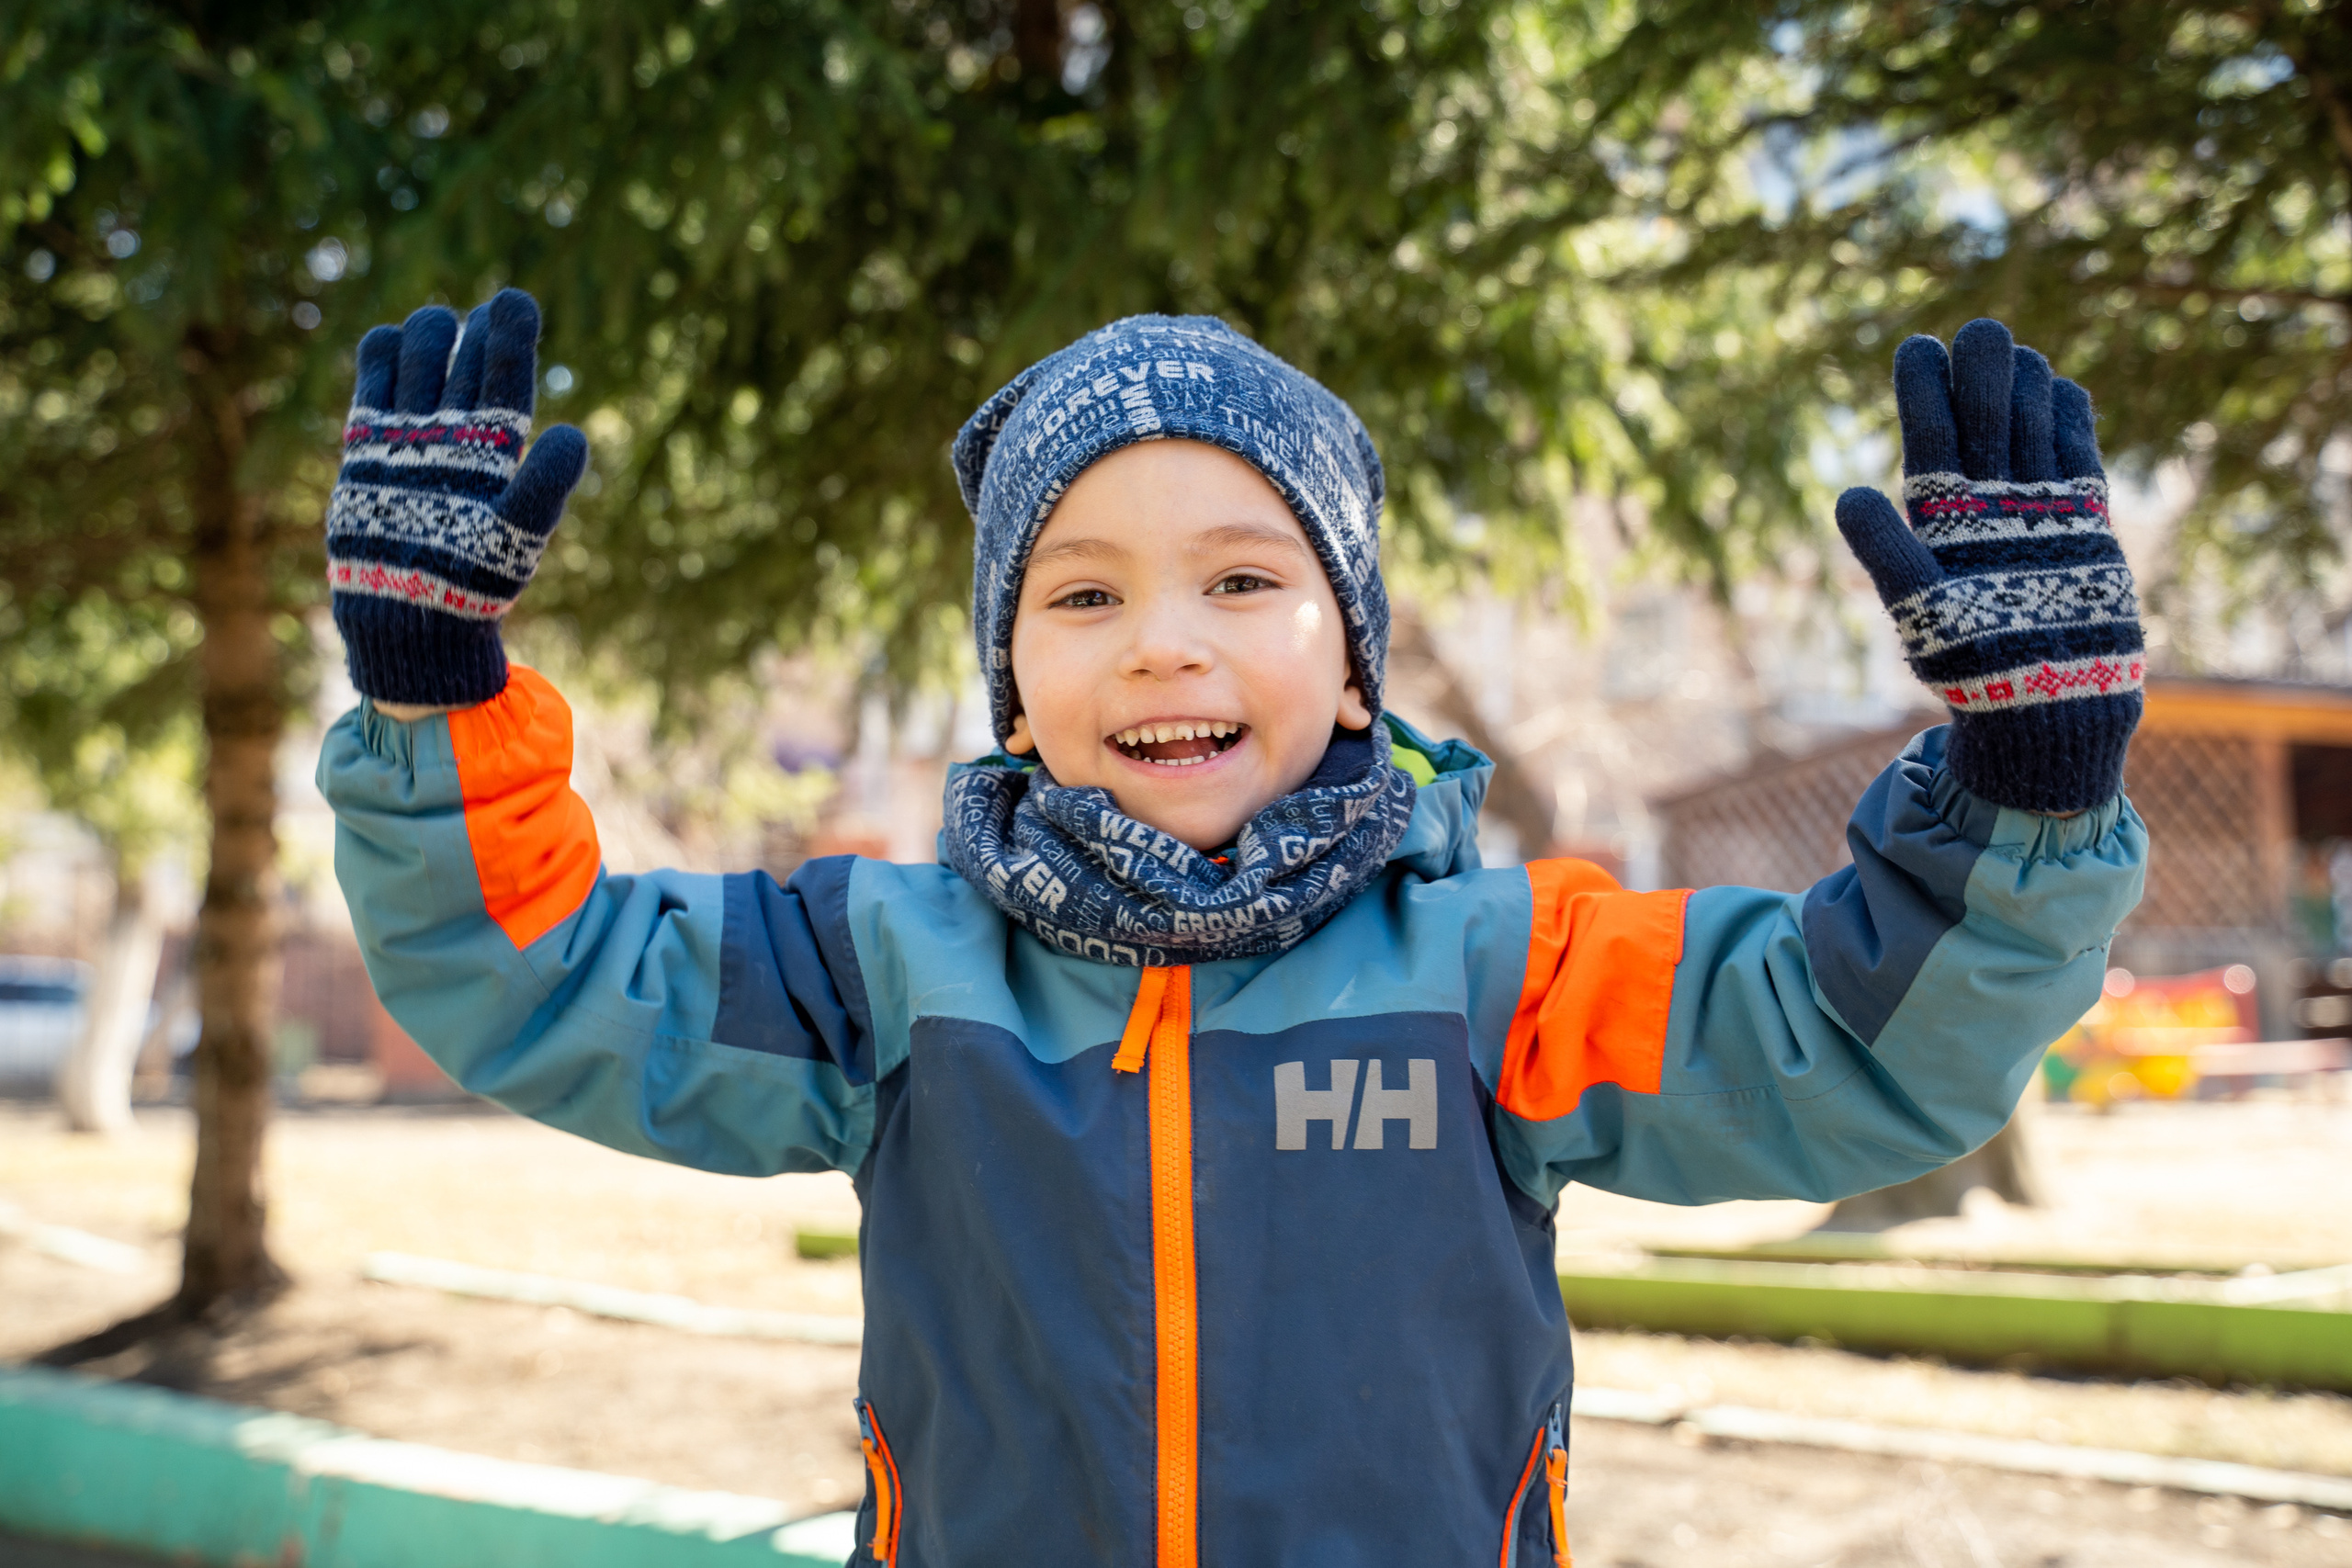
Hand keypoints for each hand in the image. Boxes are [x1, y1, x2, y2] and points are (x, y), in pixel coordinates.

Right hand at [326, 288, 587, 706]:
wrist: (409, 616)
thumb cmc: (471, 584)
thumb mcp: (514, 536)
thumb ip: (543, 486)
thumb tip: (574, 435)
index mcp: (499, 447)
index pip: (508, 374)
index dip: (512, 334)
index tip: (513, 302)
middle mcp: (459, 432)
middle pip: (466, 353)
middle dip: (471, 331)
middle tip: (474, 329)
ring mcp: (412, 432)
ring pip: (422, 353)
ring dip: (429, 334)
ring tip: (434, 337)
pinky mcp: (367, 442)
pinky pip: (375, 375)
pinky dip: (381, 351)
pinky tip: (389, 350)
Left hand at [1835, 319, 2143, 815]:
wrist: (2045, 709)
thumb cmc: (1975, 669)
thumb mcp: (1922, 610)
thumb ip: (1888, 552)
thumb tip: (1846, 495)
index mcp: (1939, 522)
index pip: (1930, 441)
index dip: (1923, 395)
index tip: (1916, 346)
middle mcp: (1985, 510)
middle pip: (1983, 425)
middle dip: (1980, 376)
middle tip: (1981, 331)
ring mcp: (2036, 514)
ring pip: (2030, 434)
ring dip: (2027, 390)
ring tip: (2018, 351)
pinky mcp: (2084, 528)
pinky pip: (2078, 463)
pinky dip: (2074, 427)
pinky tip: (2067, 389)